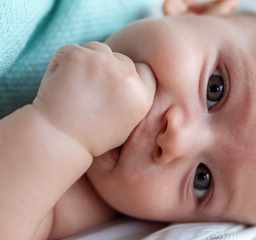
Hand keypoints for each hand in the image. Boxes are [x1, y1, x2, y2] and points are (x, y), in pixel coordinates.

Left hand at [33, 42, 155, 155]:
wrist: (58, 139)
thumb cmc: (90, 136)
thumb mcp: (128, 124)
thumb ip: (136, 99)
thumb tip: (135, 79)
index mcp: (142, 96)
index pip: (144, 70)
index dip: (130, 75)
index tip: (114, 87)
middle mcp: (127, 78)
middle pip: (122, 58)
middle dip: (109, 69)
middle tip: (91, 90)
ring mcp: (103, 64)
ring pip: (100, 49)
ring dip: (90, 60)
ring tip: (76, 86)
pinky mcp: (78, 56)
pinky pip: (73, 49)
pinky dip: (65, 61)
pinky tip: (62, 82)